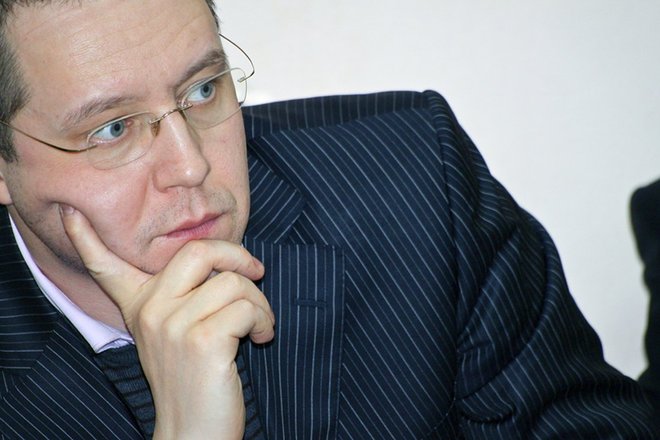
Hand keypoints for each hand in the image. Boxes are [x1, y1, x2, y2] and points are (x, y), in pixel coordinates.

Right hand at [60, 205, 274, 439]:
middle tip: (256, 273)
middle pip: (198, 251)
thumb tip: (226, 263)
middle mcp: (150, 311)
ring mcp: (172, 325)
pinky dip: (263, 320)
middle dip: (238, 255)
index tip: (71, 214)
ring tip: (258, 325)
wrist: (195, 430)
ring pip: (233, 282)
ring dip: (260, 302)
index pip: (107, 267)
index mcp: (140, 306)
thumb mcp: (176, 333)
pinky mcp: (201, 340)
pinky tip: (260, 338)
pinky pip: (246, 307)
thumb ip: (184, 297)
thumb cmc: (196, 378)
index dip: (85, 239)